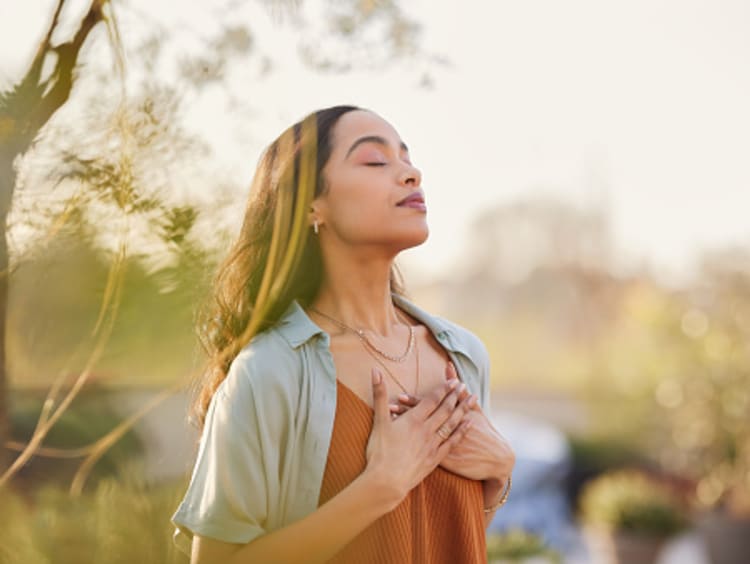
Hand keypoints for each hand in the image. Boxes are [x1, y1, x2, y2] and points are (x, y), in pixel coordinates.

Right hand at [364, 367, 474, 508]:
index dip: (443, 389)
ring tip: (472, 399)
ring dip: (463, 409)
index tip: (453, 381)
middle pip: (445, 409)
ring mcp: (432, 444)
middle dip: (455, 396)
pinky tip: (469, 424)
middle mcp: (426, 430)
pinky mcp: (435, 458)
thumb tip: (375, 370)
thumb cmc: (379, 451)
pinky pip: (452, 441)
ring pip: (452, 423)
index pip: (432, 400)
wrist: (386, 482)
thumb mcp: (378, 421)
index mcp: (413, 419)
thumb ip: (379, 394)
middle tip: (464, 386)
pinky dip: (462, 431)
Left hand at [391, 363, 514, 483]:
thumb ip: (458, 389)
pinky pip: (423, 453)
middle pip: (422, 421)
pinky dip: (411, 448)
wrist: (495, 458)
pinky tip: (398, 446)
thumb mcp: (474, 409)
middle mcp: (445, 431)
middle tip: (389, 408)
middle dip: (405, 414)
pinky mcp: (443, 461)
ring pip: (419, 437)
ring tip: (390, 424)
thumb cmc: (484, 431)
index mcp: (452, 417)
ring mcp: (443, 447)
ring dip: (405, 431)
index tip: (399, 396)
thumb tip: (448, 366)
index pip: (429, 407)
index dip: (414, 402)